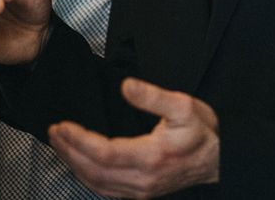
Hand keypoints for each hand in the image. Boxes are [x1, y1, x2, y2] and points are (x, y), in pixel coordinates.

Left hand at [49, 78, 219, 198]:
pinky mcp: (142, 193)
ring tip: (60, 145)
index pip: (104, 153)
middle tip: (54, 132)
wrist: (221, 159)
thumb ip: (152, 96)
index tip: (62, 125)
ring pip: (97, 184)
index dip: (79, 140)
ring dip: (74, 165)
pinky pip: (106, 191)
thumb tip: (125, 86)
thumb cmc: (202, 132)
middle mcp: (142, 180)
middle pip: (94, 171)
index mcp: (150, 157)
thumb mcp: (182, 105)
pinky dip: (87, 178)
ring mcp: (141, 190)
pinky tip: (80, 165)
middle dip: (69, 152)